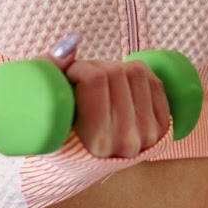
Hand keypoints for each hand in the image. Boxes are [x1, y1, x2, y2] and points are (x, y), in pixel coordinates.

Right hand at [42, 32, 170, 157]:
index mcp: (98, 142)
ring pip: (135, 71)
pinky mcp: (162, 127)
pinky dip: (135, 73)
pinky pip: (154, 79)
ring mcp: (149, 134)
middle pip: (114, 72)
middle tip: (81, 80)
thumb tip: (73, 41)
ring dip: (114, 68)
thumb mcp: (45, 107)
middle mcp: (128, 141)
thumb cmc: (57, 135)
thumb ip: (50, 69)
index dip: (78, 68)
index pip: (95, 79)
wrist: (82, 166)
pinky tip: (120, 83)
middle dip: (94, 67)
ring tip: (99, 84)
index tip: (69, 77)